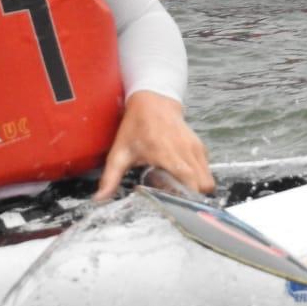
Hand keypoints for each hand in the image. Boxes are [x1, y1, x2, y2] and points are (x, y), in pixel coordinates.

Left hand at [94, 90, 212, 201]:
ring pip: (207, 180)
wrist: (153, 101)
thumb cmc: (135, 127)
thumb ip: (110, 177)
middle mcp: (186, 152)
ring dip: (196, 189)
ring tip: (177, 189)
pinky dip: (198, 178)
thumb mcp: (119, 152)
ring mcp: (196, 149)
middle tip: (173, 199)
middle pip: (202, 187)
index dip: (184, 198)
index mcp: (166, 155)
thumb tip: (99, 199)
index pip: (188, 183)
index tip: (170, 204)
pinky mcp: (200, 147)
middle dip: (191, 198)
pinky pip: (206, 170)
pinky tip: (181, 177)